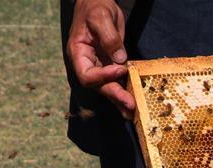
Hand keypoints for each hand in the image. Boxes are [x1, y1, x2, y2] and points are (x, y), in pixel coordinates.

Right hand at [66, 0, 134, 118]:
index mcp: (78, 53)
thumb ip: (109, 37)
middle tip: (131, 104)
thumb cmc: (96, 7)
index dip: (103, 76)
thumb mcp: (101, 17)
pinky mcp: (109, 68)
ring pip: (108, 88)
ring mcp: (99, 67)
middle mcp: (87, 64)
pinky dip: (125, 93)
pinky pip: (116, 83)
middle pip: (99, 86)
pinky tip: (134, 103)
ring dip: (121, 100)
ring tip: (134, 111)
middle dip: (116, 95)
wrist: (98, 4)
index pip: (87, 74)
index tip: (120, 70)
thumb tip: (120, 59)